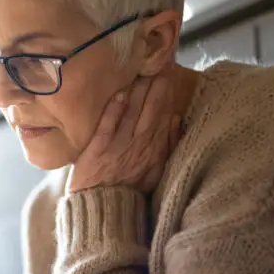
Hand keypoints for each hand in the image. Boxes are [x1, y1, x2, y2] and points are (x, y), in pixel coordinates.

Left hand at [67, 70, 182, 193]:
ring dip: (138, 92)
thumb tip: (176, 118)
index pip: (162, 116)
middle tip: (161, 63)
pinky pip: (108, 128)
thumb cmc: (128, 190)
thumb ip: (167, 146)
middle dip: (157, 87)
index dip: (167, 93)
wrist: (103, 210)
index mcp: (153, 150)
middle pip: (150, 112)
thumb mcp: (155, 172)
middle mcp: (139, 146)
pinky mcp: (97, 152)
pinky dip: (114, 111)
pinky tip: (118, 93)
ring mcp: (118, 148)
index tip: (170, 71)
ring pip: (131, 115)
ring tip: (143, 71)